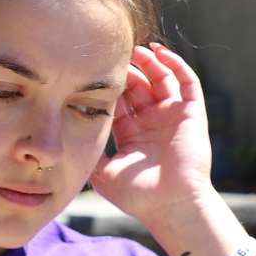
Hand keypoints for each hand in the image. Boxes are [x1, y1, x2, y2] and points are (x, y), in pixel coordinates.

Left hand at [89, 43, 213, 228]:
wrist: (169, 206)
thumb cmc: (137, 195)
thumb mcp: (102, 173)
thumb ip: (89, 154)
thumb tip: (64, 141)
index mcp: (131, 134)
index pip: (118, 101)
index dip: (108, 86)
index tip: (93, 70)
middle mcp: (151, 123)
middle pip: (138, 87)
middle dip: (127, 71)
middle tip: (112, 55)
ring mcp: (172, 117)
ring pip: (161, 80)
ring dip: (149, 63)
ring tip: (135, 49)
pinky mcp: (192, 114)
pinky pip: (186, 82)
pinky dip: (175, 65)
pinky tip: (160, 53)